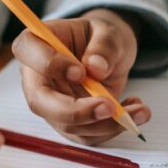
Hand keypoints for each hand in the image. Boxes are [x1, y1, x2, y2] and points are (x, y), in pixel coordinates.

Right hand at [11, 8, 151, 145]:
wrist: (110, 54)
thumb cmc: (101, 38)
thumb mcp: (108, 32)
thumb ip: (104, 46)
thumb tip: (96, 68)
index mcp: (37, 43)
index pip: (27, 52)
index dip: (49, 64)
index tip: (80, 71)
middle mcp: (37, 77)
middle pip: (39, 101)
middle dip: (75, 111)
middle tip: (108, 106)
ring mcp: (51, 104)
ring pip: (67, 125)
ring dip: (105, 124)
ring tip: (139, 111)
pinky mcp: (69, 122)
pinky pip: (86, 135)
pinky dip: (113, 129)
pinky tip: (133, 111)